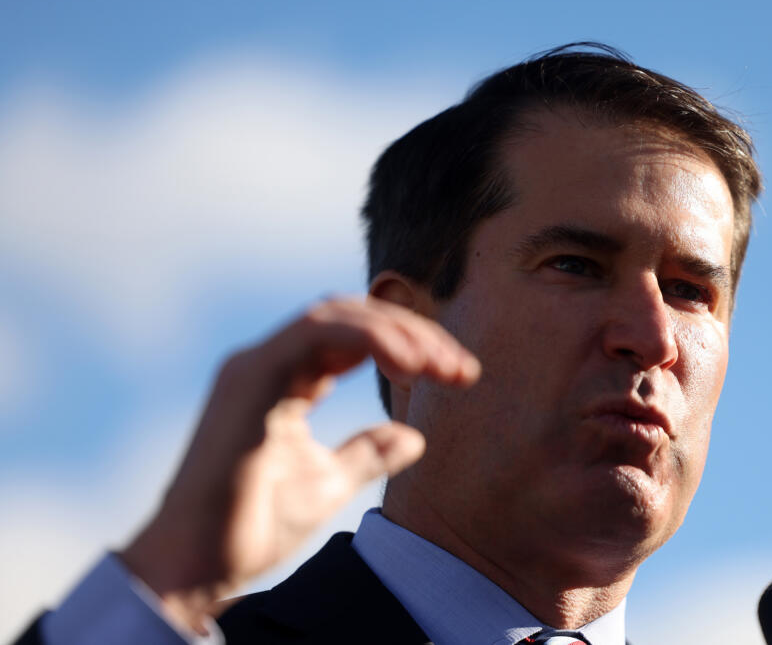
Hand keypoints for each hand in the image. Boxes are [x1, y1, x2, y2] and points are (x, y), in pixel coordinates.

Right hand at [119, 297, 479, 632]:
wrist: (198, 567)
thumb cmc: (252, 526)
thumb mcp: (328, 482)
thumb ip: (368, 452)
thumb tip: (413, 435)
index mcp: (286, 379)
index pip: (357, 337)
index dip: (410, 345)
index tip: (460, 375)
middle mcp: (269, 362)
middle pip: (353, 317)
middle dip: (414, 334)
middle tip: (463, 369)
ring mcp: (256, 366)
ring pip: (336, 315)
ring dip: (397, 333)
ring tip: (440, 365)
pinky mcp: (250, 380)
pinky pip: (314, 334)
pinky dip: (367, 338)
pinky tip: (408, 365)